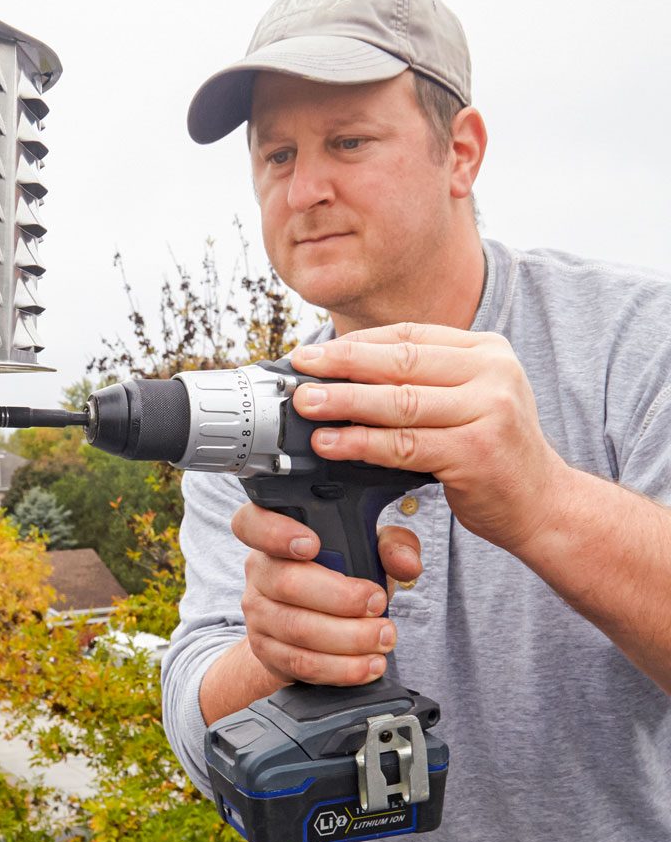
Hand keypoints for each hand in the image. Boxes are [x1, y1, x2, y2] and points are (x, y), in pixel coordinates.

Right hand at [232, 503, 422, 686]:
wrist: (315, 625)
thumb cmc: (339, 577)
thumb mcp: (368, 550)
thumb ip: (393, 545)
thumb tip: (406, 563)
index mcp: (273, 538)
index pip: (251, 524)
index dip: (275, 533)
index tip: (311, 545)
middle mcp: (259, 573)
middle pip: (287, 584)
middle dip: (342, 598)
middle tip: (378, 605)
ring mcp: (258, 615)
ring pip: (298, 630)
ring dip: (349, 639)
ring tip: (384, 637)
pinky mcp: (268, 651)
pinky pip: (302, 663)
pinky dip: (342, 668)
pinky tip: (368, 664)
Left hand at [289, 323, 567, 553]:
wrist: (542, 504)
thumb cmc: (490, 452)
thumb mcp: (464, 402)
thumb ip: (419, 383)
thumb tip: (341, 375)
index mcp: (486, 351)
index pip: (408, 337)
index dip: (355, 344)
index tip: (312, 352)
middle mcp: (492, 373)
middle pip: (400, 363)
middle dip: (341, 365)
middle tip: (299, 370)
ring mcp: (489, 411)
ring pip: (400, 403)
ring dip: (344, 402)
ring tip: (305, 405)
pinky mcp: (476, 453)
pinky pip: (405, 446)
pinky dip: (362, 444)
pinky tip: (331, 443)